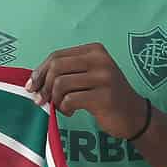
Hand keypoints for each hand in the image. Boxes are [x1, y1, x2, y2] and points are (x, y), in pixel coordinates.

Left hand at [25, 43, 150, 139]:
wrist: (134, 116)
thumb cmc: (106, 96)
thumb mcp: (88, 76)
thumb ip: (66, 72)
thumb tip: (34, 80)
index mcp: (94, 50)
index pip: (57, 55)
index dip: (40, 71)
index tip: (32, 87)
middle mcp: (100, 60)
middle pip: (56, 67)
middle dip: (44, 86)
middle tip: (43, 100)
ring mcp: (104, 77)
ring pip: (61, 84)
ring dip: (55, 99)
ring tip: (62, 107)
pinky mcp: (104, 97)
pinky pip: (70, 100)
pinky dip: (64, 108)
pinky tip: (71, 112)